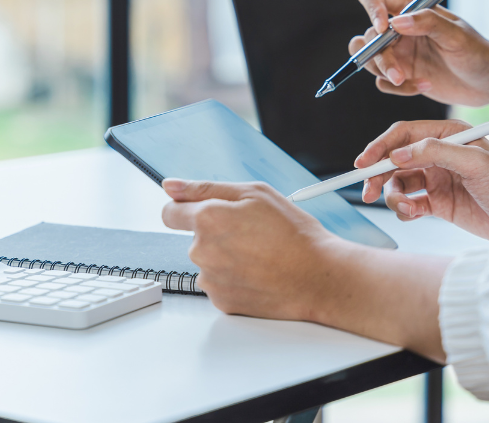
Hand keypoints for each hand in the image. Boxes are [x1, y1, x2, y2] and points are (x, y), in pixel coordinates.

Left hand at [161, 178, 451, 362]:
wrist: (318, 277)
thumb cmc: (293, 232)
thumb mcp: (255, 193)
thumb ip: (205, 188)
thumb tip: (170, 186)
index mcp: (207, 218)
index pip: (169, 213)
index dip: (185, 209)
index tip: (201, 212)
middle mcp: (202, 251)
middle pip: (194, 238)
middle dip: (215, 233)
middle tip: (252, 233)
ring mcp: (211, 279)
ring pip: (207, 262)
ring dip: (224, 257)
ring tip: (260, 255)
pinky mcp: (222, 302)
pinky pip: (219, 284)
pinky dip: (233, 279)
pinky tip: (258, 273)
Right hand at [351, 0, 488, 104]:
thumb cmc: (480, 52)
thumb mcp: (458, 35)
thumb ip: (428, 23)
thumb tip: (396, 22)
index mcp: (411, 10)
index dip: (370, 8)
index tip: (383, 28)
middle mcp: (400, 31)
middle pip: (366, 37)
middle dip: (377, 57)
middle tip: (398, 74)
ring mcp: (400, 55)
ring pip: (369, 61)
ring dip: (385, 74)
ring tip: (410, 82)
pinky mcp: (403, 77)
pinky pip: (383, 84)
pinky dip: (398, 90)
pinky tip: (424, 87)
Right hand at [355, 120, 488, 240]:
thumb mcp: (474, 162)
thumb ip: (435, 152)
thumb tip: (398, 154)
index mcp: (448, 136)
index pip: (404, 134)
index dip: (380, 147)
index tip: (364, 163)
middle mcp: (440, 155)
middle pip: (395, 160)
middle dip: (378, 175)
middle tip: (367, 191)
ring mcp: (438, 179)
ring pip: (399, 184)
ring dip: (394, 196)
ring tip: (405, 208)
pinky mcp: (439, 203)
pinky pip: (409, 203)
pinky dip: (404, 209)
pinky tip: (413, 214)